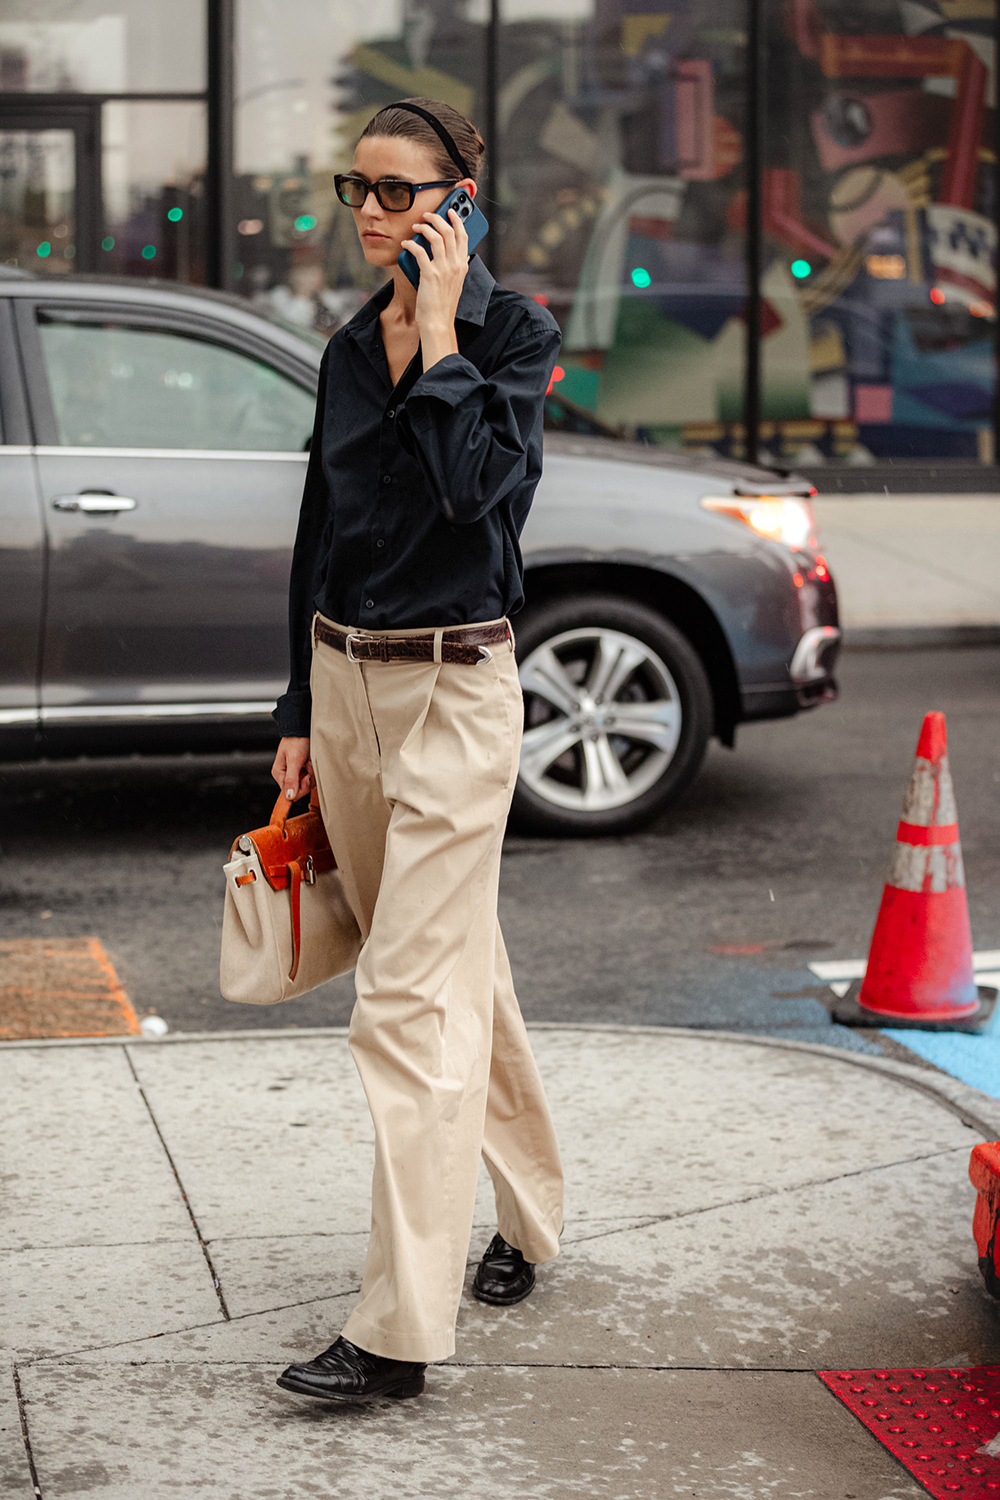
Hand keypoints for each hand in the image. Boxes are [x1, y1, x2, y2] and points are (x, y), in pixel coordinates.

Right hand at [271, 736, 312, 801]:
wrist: (303, 729)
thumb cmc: (296, 740)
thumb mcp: (294, 760)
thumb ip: (291, 779)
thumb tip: (289, 796)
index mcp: (279, 774)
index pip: (290, 793)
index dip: (301, 788)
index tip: (306, 777)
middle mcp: (286, 775)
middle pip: (299, 789)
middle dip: (307, 778)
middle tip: (307, 765)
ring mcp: (296, 773)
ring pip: (307, 783)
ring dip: (311, 772)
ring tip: (308, 761)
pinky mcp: (304, 770)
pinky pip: (311, 777)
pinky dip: (313, 769)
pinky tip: (311, 761)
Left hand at [401, 206, 468, 346]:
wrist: (438, 323)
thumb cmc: (442, 304)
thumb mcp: (453, 282)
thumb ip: (451, 266)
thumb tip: (441, 249)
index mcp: (462, 265)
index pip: (463, 236)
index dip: (456, 220)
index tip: (450, 211)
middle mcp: (455, 265)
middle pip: (449, 231)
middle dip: (437, 218)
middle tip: (427, 215)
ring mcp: (443, 270)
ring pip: (436, 236)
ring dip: (424, 227)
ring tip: (416, 226)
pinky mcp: (430, 275)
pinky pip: (419, 251)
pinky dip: (411, 244)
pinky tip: (406, 244)